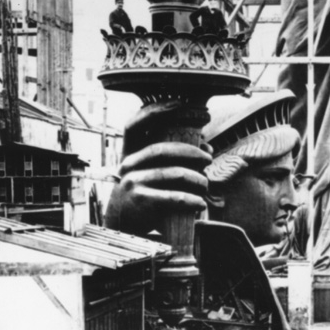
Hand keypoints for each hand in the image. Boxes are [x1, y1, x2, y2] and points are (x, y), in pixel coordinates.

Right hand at [105, 102, 212, 235]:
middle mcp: (127, 165)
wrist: (121, 226)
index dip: (153, 111)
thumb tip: (207, 147)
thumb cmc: (142, 193)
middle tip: (208, 158)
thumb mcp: (147, 173)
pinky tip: (200, 203)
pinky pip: (172, 196)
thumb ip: (170, 159)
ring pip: (173, 173)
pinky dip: (191, 200)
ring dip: (196, 179)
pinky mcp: (141, 201)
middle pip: (162, 149)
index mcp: (129, 154)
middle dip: (190, 151)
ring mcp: (132, 182)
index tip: (177, 103)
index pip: (133, 125)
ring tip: (205, 184)